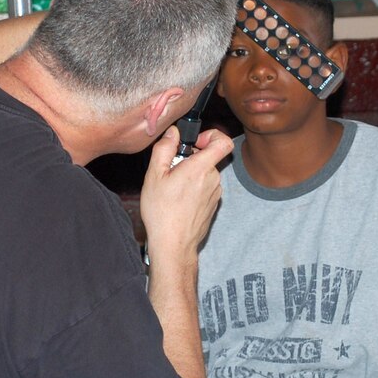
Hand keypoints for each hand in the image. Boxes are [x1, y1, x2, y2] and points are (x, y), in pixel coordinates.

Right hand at [141, 126, 233, 264]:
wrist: (173, 245)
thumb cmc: (162, 213)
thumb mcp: (154, 176)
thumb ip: (164, 149)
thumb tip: (172, 133)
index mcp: (200, 169)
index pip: (223, 141)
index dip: (212, 135)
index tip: (197, 142)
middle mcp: (213, 180)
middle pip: (208, 158)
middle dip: (191, 160)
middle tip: (172, 171)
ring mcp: (215, 194)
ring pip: (206, 174)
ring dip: (191, 175)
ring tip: (172, 189)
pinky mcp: (213, 205)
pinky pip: (206, 188)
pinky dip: (194, 188)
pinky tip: (178, 201)